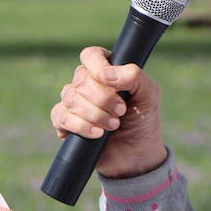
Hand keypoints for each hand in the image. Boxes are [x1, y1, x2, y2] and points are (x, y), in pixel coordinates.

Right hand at [51, 46, 166, 178]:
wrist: (137, 155)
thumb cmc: (143, 120)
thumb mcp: (149, 94)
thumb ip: (134, 76)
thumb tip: (106, 75)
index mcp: (105, 69)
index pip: (90, 56)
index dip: (98, 68)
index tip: (112, 83)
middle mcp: (86, 83)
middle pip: (81, 79)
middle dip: (103, 98)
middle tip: (121, 111)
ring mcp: (74, 102)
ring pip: (70, 98)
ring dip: (95, 114)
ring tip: (113, 125)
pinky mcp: (65, 122)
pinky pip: (60, 116)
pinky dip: (80, 126)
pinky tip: (97, 134)